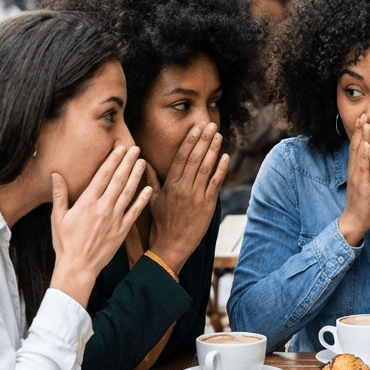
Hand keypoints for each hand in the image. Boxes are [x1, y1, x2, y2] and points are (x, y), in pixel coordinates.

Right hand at [50, 145, 151, 306]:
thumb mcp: (58, 217)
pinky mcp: (122, 230)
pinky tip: (149, 188)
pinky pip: (135, 212)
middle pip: (118, 180)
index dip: (113, 160)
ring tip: (142, 161)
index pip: (103, 176)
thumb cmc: (65, 242)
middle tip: (135, 148)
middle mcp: (103, 208)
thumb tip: (55, 174)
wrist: (78, 267)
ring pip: (128, 192)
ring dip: (136, 176)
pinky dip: (143, 199)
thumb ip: (59, 194)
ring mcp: (115, 219)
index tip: (120, 148)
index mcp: (87, 203)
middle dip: (127, 162)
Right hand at [148, 123, 228, 273]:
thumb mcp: (153, 200)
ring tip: (218, 135)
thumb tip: (144, 162)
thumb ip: (151, 180)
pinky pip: (215, 183)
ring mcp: (196, 196)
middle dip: (204, 140)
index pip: (181, 158)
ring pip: (205, 168)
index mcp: (170, 185)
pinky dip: (221, 169)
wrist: (172, 244)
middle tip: (211, 125)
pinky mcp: (207, 205)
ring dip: (213, 150)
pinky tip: (225, 157)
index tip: (196, 128)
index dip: (189, 141)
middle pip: (194, 159)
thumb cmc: (162, 222)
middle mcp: (182, 188)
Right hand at [338, 114, 369, 245]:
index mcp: (357, 168)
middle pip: (357, 146)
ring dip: (362, 139)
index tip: (365, 117)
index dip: (361, 132)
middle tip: (364, 114)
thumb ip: (367, 168)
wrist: (356, 220)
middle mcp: (355, 170)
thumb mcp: (366, 181)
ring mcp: (357, 177)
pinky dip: (365, 157)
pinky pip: (363, 169)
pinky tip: (368, 147)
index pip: (358, 146)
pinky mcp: (361, 186)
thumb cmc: (364, 200)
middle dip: (361, 130)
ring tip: (366, 124)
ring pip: (359, 155)